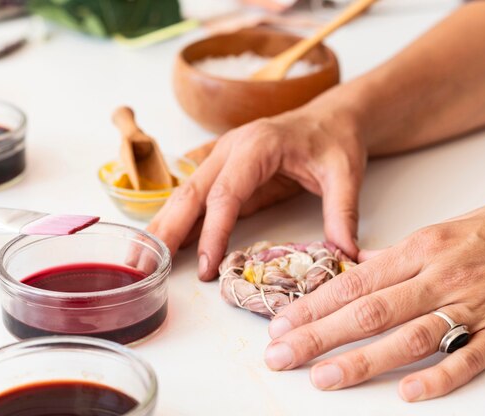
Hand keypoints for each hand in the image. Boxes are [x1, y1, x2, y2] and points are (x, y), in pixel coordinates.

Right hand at [148, 105, 366, 279]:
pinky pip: (198, 197)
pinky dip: (180, 220)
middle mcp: (232, 148)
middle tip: (143, 265)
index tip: (207, 267)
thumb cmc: (334, 141)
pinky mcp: (226, 172)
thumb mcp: (345, 173)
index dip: (213, 231)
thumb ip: (343, 211)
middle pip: (192, 191)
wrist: (331, 118)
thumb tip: (345, 253)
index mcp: (258, 145)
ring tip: (139, 258)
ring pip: (186, 193)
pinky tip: (163, 242)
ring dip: (164, 226)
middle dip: (167, 228)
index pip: (226, 193)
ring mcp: (224, 158)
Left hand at [264, 186, 484, 399]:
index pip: (356, 282)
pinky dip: (438, 378)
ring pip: (409, 337)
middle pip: (369, 312)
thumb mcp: (447, 227)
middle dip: (318, 335)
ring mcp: (475, 304)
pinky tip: (407, 393)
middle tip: (281, 355)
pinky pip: (470, 359)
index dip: (314, 305)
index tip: (282, 322)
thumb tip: (362, 269)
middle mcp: (442, 274)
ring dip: (362, 361)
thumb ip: (402, 254)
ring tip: (323, 378)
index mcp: (423, 246)